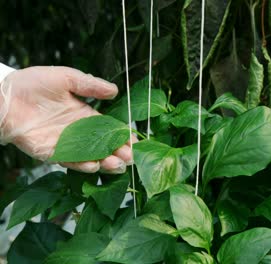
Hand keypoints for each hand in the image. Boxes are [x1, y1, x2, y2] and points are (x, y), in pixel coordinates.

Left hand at [0, 66, 134, 173]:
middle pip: (103, 146)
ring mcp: (63, 144)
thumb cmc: (32, 83)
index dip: (122, 135)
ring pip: (89, 156)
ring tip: (117, 165)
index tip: (135, 141)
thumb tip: (115, 90)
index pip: (108, 128)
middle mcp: (77, 132)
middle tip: (131, 158)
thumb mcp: (66, 78)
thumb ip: (90, 85)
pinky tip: (94, 166)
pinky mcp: (48, 152)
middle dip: (118, 152)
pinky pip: (67, 161)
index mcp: (84, 115)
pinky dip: (81, 165)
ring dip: (104, 162)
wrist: (2, 95)